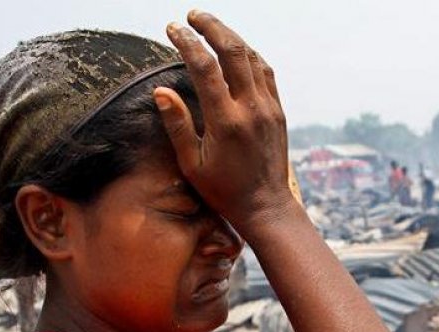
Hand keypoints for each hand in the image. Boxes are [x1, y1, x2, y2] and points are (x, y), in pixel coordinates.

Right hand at [155, 11, 293, 232]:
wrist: (266, 206)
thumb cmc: (224, 190)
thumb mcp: (192, 164)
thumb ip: (177, 125)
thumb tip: (160, 91)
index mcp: (227, 122)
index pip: (205, 68)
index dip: (187, 43)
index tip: (172, 29)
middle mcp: (251, 109)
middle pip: (233, 52)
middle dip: (212, 27)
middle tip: (192, 16)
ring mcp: (269, 108)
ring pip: (253, 58)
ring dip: (231, 37)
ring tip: (210, 26)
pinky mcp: (278, 111)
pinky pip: (266, 72)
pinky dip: (250, 55)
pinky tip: (236, 49)